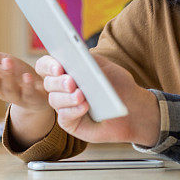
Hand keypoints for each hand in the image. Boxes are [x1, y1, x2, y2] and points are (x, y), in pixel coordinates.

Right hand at [0, 42, 48, 112]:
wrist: (42, 93)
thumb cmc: (18, 76)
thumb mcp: (1, 62)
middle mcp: (2, 90)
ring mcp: (17, 96)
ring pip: (9, 89)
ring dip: (8, 76)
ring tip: (8, 61)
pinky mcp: (32, 99)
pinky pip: (29, 93)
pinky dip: (28, 85)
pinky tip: (27, 76)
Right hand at [36, 54, 160, 146]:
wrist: (133, 109)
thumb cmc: (118, 85)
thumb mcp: (106, 68)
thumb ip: (90, 60)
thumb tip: (73, 57)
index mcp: (67, 70)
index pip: (46, 65)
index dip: (48, 65)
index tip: (59, 66)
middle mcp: (61, 88)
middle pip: (48, 82)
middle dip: (58, 82)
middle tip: (70, 82)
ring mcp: (64, 105)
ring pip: (54, 99)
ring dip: (67, 97)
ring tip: (81, 95)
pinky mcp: (69, 122)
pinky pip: (65, 116)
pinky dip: (74, 110)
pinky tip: (85, 106)